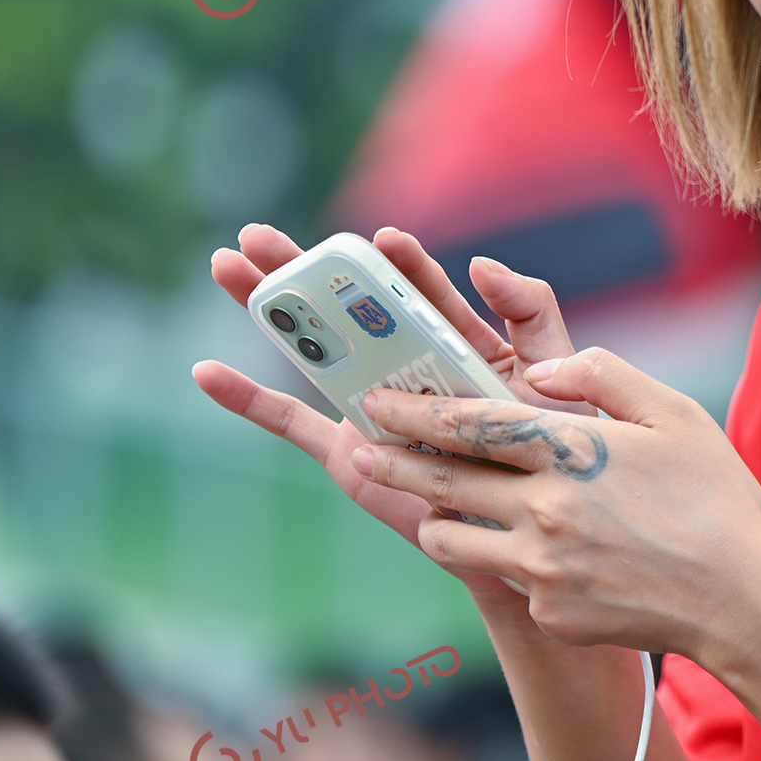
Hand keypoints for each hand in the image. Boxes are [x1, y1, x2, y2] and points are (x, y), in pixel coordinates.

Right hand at [192, 223, 593, 602]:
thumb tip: (479, 263)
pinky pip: (290, 422)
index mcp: (454, 342)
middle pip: (345, 307)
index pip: (420, 292)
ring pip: (311, 349)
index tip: (384, 239)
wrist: (532, 528)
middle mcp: (405, 367)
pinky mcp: (347, 450)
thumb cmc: (553, 447)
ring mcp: (371, 406)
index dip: (400, 263)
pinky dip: (247, 401)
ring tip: (225, 265)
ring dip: (267, 308)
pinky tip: (207, 373)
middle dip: (302, 267)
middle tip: (256, 232)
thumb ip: (530, 309)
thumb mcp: (551, 367)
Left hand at [343, 350, 760, 668]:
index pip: (469, 422)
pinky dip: (506, 557)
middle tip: (359, 447)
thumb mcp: (673, 412)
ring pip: (451, 537)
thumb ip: (601, 374)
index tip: (378, 401)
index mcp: (572, 450)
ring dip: (432, 515)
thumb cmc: (716, 497)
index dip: (415, 410)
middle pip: (440, 478)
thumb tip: (538, 368)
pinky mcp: (549, 611)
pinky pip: (505, 576)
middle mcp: (544, 509)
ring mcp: (541, 567)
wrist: (744, 600)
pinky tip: (530, 550)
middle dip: (390, 458)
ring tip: (431, 503)